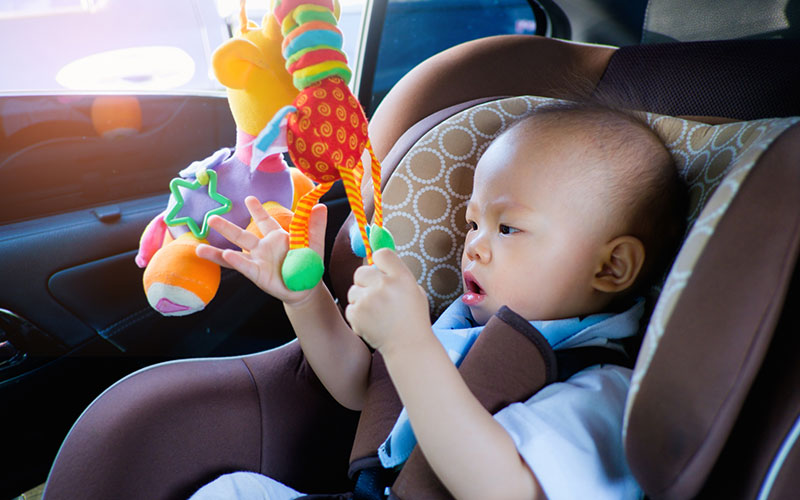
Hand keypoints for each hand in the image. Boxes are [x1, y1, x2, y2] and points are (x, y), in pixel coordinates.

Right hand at [196, 195, 326, 305]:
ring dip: (218, 251)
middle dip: (227, 227)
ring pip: (234, 253)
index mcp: (277, 237)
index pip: (265, 220)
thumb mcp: (314, 244)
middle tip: (211, 217)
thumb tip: (320, 205)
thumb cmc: (309, 265)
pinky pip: (244, 266)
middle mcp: (263, 248)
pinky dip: (235, 261)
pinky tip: (225, 256)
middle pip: (242, 235)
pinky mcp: (258, 275)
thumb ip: (315, 226)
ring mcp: (258, 261)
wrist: (307, 288)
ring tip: (198, 248)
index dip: (257, 210)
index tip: (249, 199)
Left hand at [345, 249, 430, 353]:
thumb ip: (396, 274)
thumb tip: (376, 258)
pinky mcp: (357, 314)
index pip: (382, 255)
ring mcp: (369, 300)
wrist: (409, 346)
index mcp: (402, 277)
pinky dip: (357, 315)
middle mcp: (384, 285)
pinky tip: (372, 323)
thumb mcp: (414, 290)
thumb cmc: (413, 318)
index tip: (380, 270)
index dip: (379, 262)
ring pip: (353, 291)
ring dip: (361, 300)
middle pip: (361, 271)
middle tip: (375, 295)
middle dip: (365, 282)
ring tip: (376, 314)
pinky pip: (350, 307)